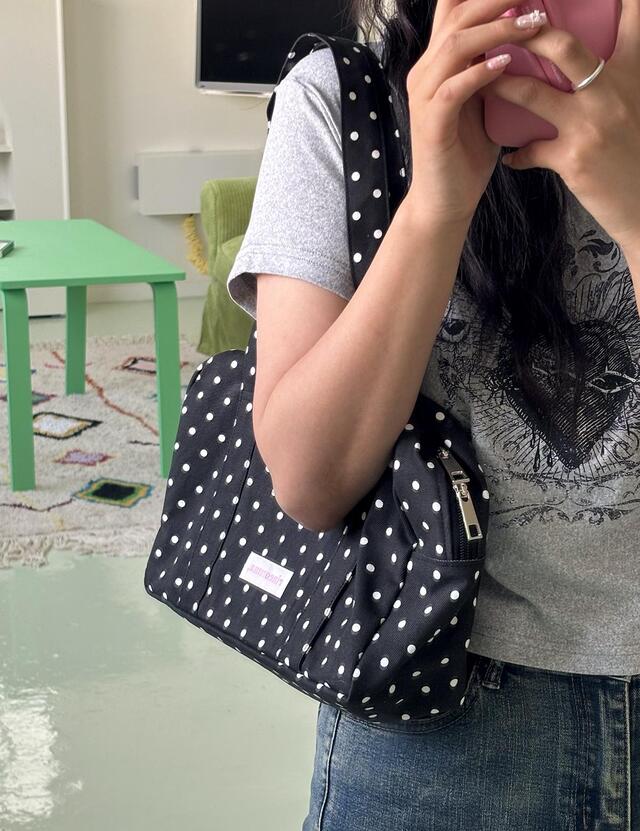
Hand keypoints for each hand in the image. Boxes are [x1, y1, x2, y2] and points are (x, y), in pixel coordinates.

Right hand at [403, 0, 547, 226]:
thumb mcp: (484, 103)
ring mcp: (424, 98)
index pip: (452, 11)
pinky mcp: (431, 124)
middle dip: (494, 1)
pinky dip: (480, 73)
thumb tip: (526, 41)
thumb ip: (493, 72)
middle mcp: (425, 74)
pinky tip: (506, 65)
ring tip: (530, 25)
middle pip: (454, 18)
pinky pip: (453, 88)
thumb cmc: (466, 155)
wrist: (445, 201)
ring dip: (495, 31)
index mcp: (436, 66)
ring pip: (454, 47)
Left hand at [482, 0, 639, 248]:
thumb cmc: (638, 154)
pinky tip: (511, 158)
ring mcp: (592, 124)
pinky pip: (532, 151)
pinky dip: (518, 154)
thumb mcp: (634, 105)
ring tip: (480, 82)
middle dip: (526, 33)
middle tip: (500, 28)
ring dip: (501, 86)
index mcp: (631, 72)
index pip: (630, 18)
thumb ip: (612, 80)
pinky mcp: (575, 160)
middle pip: (563, 46)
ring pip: (533, 93)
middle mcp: (613, 91)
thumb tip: (582, 63)